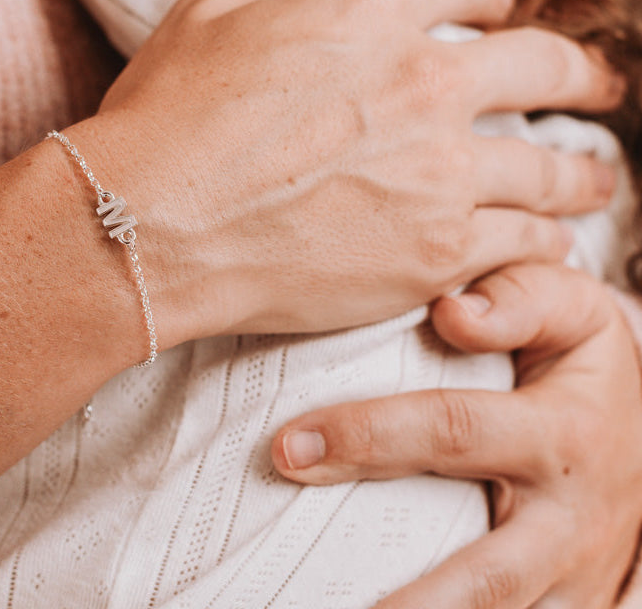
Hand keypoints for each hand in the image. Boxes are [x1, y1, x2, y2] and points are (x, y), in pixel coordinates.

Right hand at [79, 0, 620, 348]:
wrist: (145, 224)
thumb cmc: (164, 114)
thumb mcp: (209, 8)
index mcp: (369, 6)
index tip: (498, 5)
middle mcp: (423, 78)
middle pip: (543, 64)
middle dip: (580, 73)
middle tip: (600, 85)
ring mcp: (438, 170)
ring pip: (550, 167)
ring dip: (581, 172)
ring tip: (595, 180)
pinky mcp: (435, 253)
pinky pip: (525, 243)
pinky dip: (543, 242)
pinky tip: (545, 243)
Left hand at [271, 264, 641, 607]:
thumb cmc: (585, 360)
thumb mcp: (571, 308)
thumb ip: (516, 299)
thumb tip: (448, 312)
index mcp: (561, 433)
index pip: (452, 433)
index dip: (368, 437)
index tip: (290, 447)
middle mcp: (570, 520)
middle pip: (484, 573)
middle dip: (403, 597)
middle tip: (306, 598)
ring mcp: (572, 578)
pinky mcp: (566, 605)